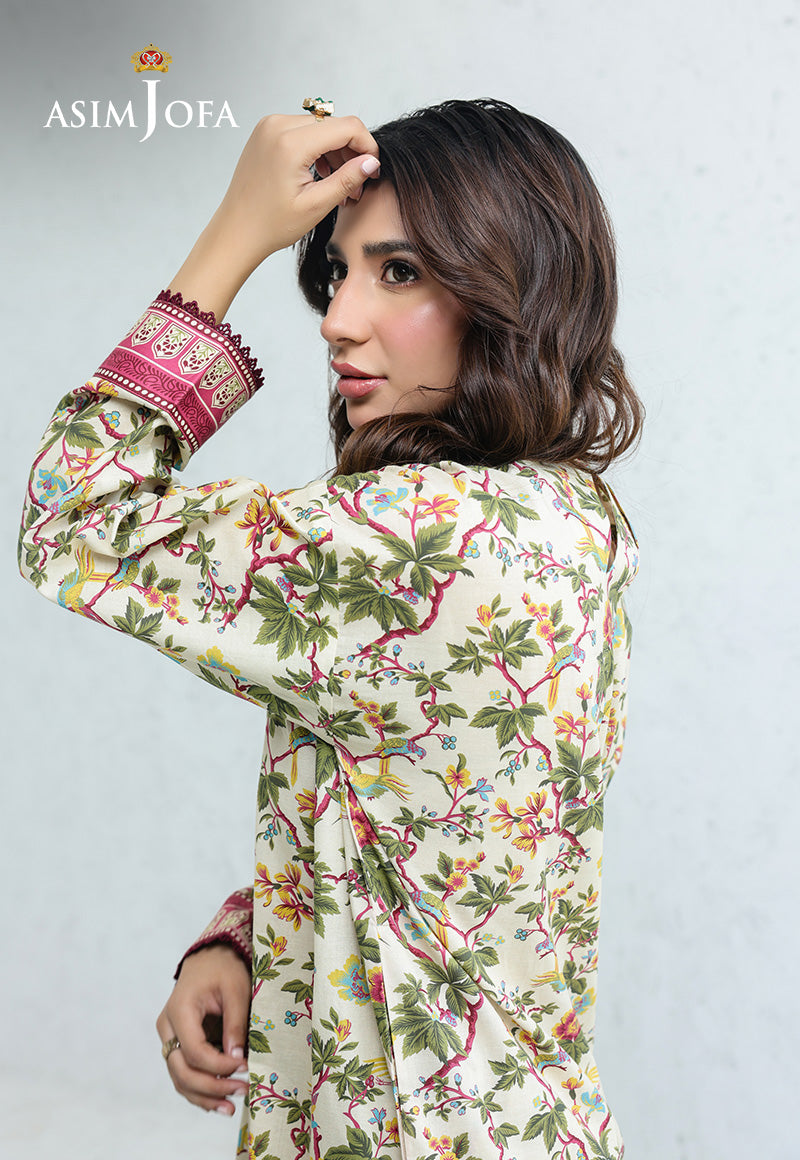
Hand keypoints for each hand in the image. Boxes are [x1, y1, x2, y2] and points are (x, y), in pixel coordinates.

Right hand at [156, 944, 250, 1114]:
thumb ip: (235, 1024)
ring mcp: (169, 1037)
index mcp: (179, 1010)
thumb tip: (238, 1060)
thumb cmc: (224, 969)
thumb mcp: (236, 990)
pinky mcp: (176, 1045)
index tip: (244, 1068)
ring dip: (204, 1096)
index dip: (218, 1066)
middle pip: (181, 1070)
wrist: (209, 958)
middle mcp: (167, 1027)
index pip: (193, 1050)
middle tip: (242, 1091)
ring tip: (231, 1107)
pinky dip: (199, 1090)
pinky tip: (219, 1101)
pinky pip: (183, 1073)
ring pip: (179, 1078)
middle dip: (211, 1086)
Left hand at [169, 113, 379, 319]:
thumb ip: (347, 179)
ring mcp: (270, 126)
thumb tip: (372, 161)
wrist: (236, 230)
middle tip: (357, 184)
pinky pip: (303, 131)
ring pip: (320, 127)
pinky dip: (318, 148)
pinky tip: (321, 173)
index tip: (373, 169)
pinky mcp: (266, 131)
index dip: (367, 146)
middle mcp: (278, 125)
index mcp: (290, 143)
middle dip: (351, 151)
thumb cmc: (270, 224)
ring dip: (336, 151)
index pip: (346, 126)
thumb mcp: (316, 205)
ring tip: (340, 183)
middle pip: (334, 124)